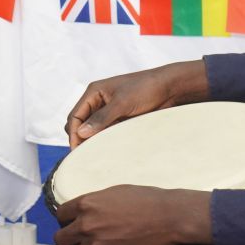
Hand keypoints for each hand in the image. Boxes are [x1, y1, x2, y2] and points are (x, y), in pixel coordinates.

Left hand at [52, 185, 211, 244]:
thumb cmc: (147, 200)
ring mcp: (97, 244)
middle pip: (61, 239)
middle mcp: (86, 225)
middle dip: (69, 239)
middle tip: (80, 240)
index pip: (60, 214)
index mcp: (87, 204)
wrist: (168, 216)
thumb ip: (96, 203)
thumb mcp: (115, 192)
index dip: (66, 219)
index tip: (72, 222)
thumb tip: (87, 211)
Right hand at [64, 60, 208, 147]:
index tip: (78, 150)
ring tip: (95, 156)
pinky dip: (104, 141)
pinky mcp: (119, 119)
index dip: (74, 133)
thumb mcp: (123, 102)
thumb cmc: (146, 88)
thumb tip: (81, 133)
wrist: (170, 89)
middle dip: (80, 138)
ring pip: (92, 130)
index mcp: (94, 92)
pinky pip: (106, 132)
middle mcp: (98, 102)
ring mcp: (109, 112)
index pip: (75, 116)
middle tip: (86, 156)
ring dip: (93, 141)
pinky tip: (107, 150)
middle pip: (80, 124)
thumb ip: (102, 118)